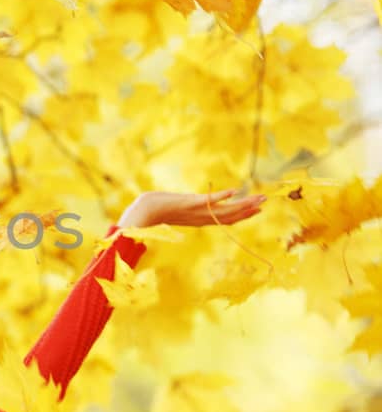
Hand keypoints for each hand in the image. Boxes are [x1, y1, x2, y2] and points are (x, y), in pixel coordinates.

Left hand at [117, 187, 266, 230]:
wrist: (146, 211)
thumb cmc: (160, 209)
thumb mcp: (181, 210)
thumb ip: (192, 208)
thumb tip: (197, 204)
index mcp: (202, 220)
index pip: (228, 219)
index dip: (244, 215)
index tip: (257, 209)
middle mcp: (203, 218)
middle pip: (232, 215)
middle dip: (249, 209)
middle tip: (265, 202)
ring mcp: (198, 211)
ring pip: (226, 209)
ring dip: (243, 203)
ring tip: (258, 198)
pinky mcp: (191, 203)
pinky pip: (210, 201)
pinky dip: (223, 196)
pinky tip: (234, 191)